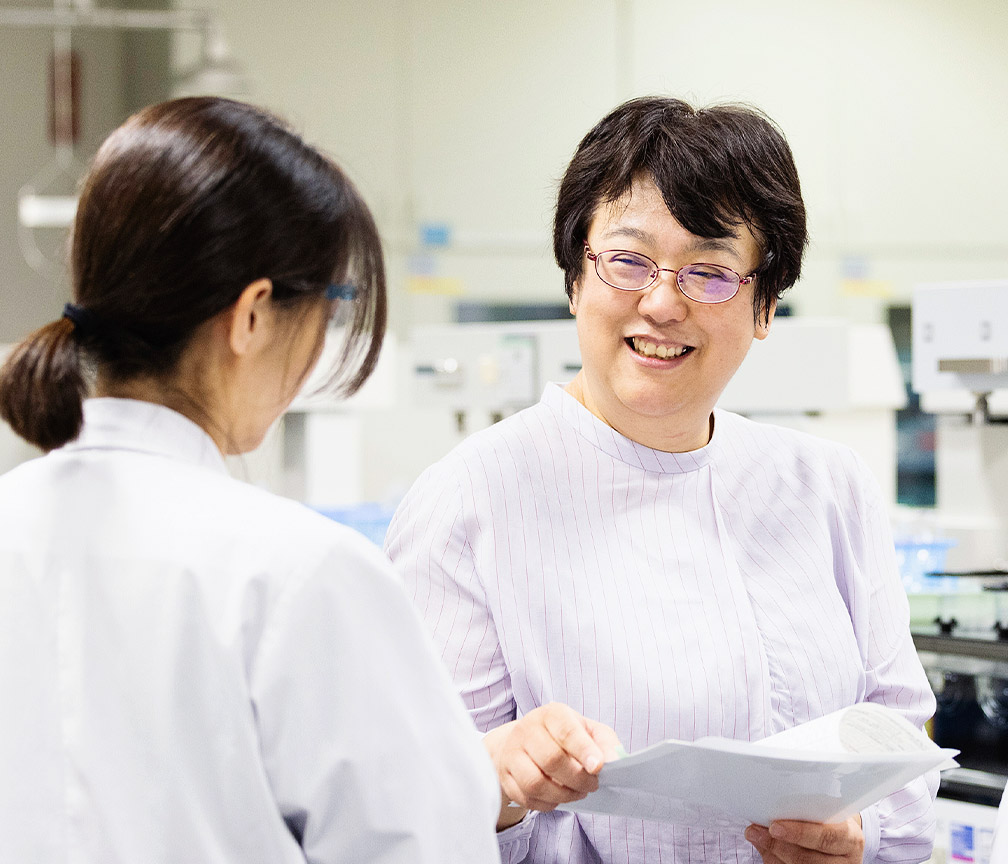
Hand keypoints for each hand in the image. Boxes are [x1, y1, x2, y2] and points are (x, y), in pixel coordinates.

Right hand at [483, 702, 620, 828]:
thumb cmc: (562, 735)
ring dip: (562, 795)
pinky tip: (558, 797)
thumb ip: (604, 742)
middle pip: (551, 759)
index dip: (584, 750)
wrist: (525, 740)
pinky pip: (527, 798)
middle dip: (577, 779)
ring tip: (577, 793)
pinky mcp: (505, 776)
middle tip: (592, 785)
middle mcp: (527, 730)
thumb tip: (615, 761)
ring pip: (536, 782)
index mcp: (551, 714)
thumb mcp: (587, 729)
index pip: (566, 731)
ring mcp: (512, 753)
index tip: (598, 767)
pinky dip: (547, 804)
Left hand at [745, 815, 863, 863]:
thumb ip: (803, 811)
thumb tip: (767, 810)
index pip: (826, 837)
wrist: (844, 840)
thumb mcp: (826, 812)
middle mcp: (847, 861)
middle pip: (809, 859)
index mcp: (851, 838)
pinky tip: (766, 851)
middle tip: (754, 831)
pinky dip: (775, 863)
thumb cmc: (830, 820)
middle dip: (777, 846)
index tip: (774, 826)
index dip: (800, 833)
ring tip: (756, 838)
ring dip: (773, 855)